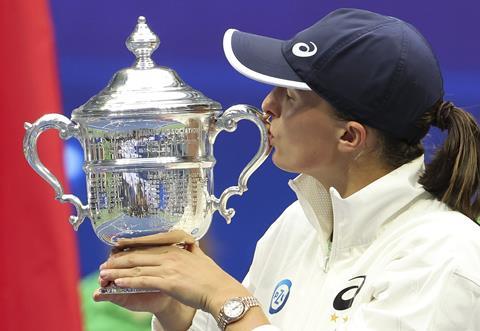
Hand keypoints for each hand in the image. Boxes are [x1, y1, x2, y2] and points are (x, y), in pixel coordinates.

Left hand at [96, 230, 250, 315]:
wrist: (220, 291)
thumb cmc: (212, 277)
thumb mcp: (201, 257)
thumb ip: (192, 249)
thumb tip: (190, 242)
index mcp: (176, 249)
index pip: (148, 248)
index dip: (131, 249)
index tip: (118, 250)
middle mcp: (170, 256)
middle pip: (139, 256)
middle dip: (119, 261)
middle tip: (104, 264)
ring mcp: (169, 268)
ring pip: (137, 268)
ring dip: (118, 272)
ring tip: (104, 275)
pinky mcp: (168, 282)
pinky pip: (144, 281)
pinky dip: (129, 281)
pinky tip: (118, 283)